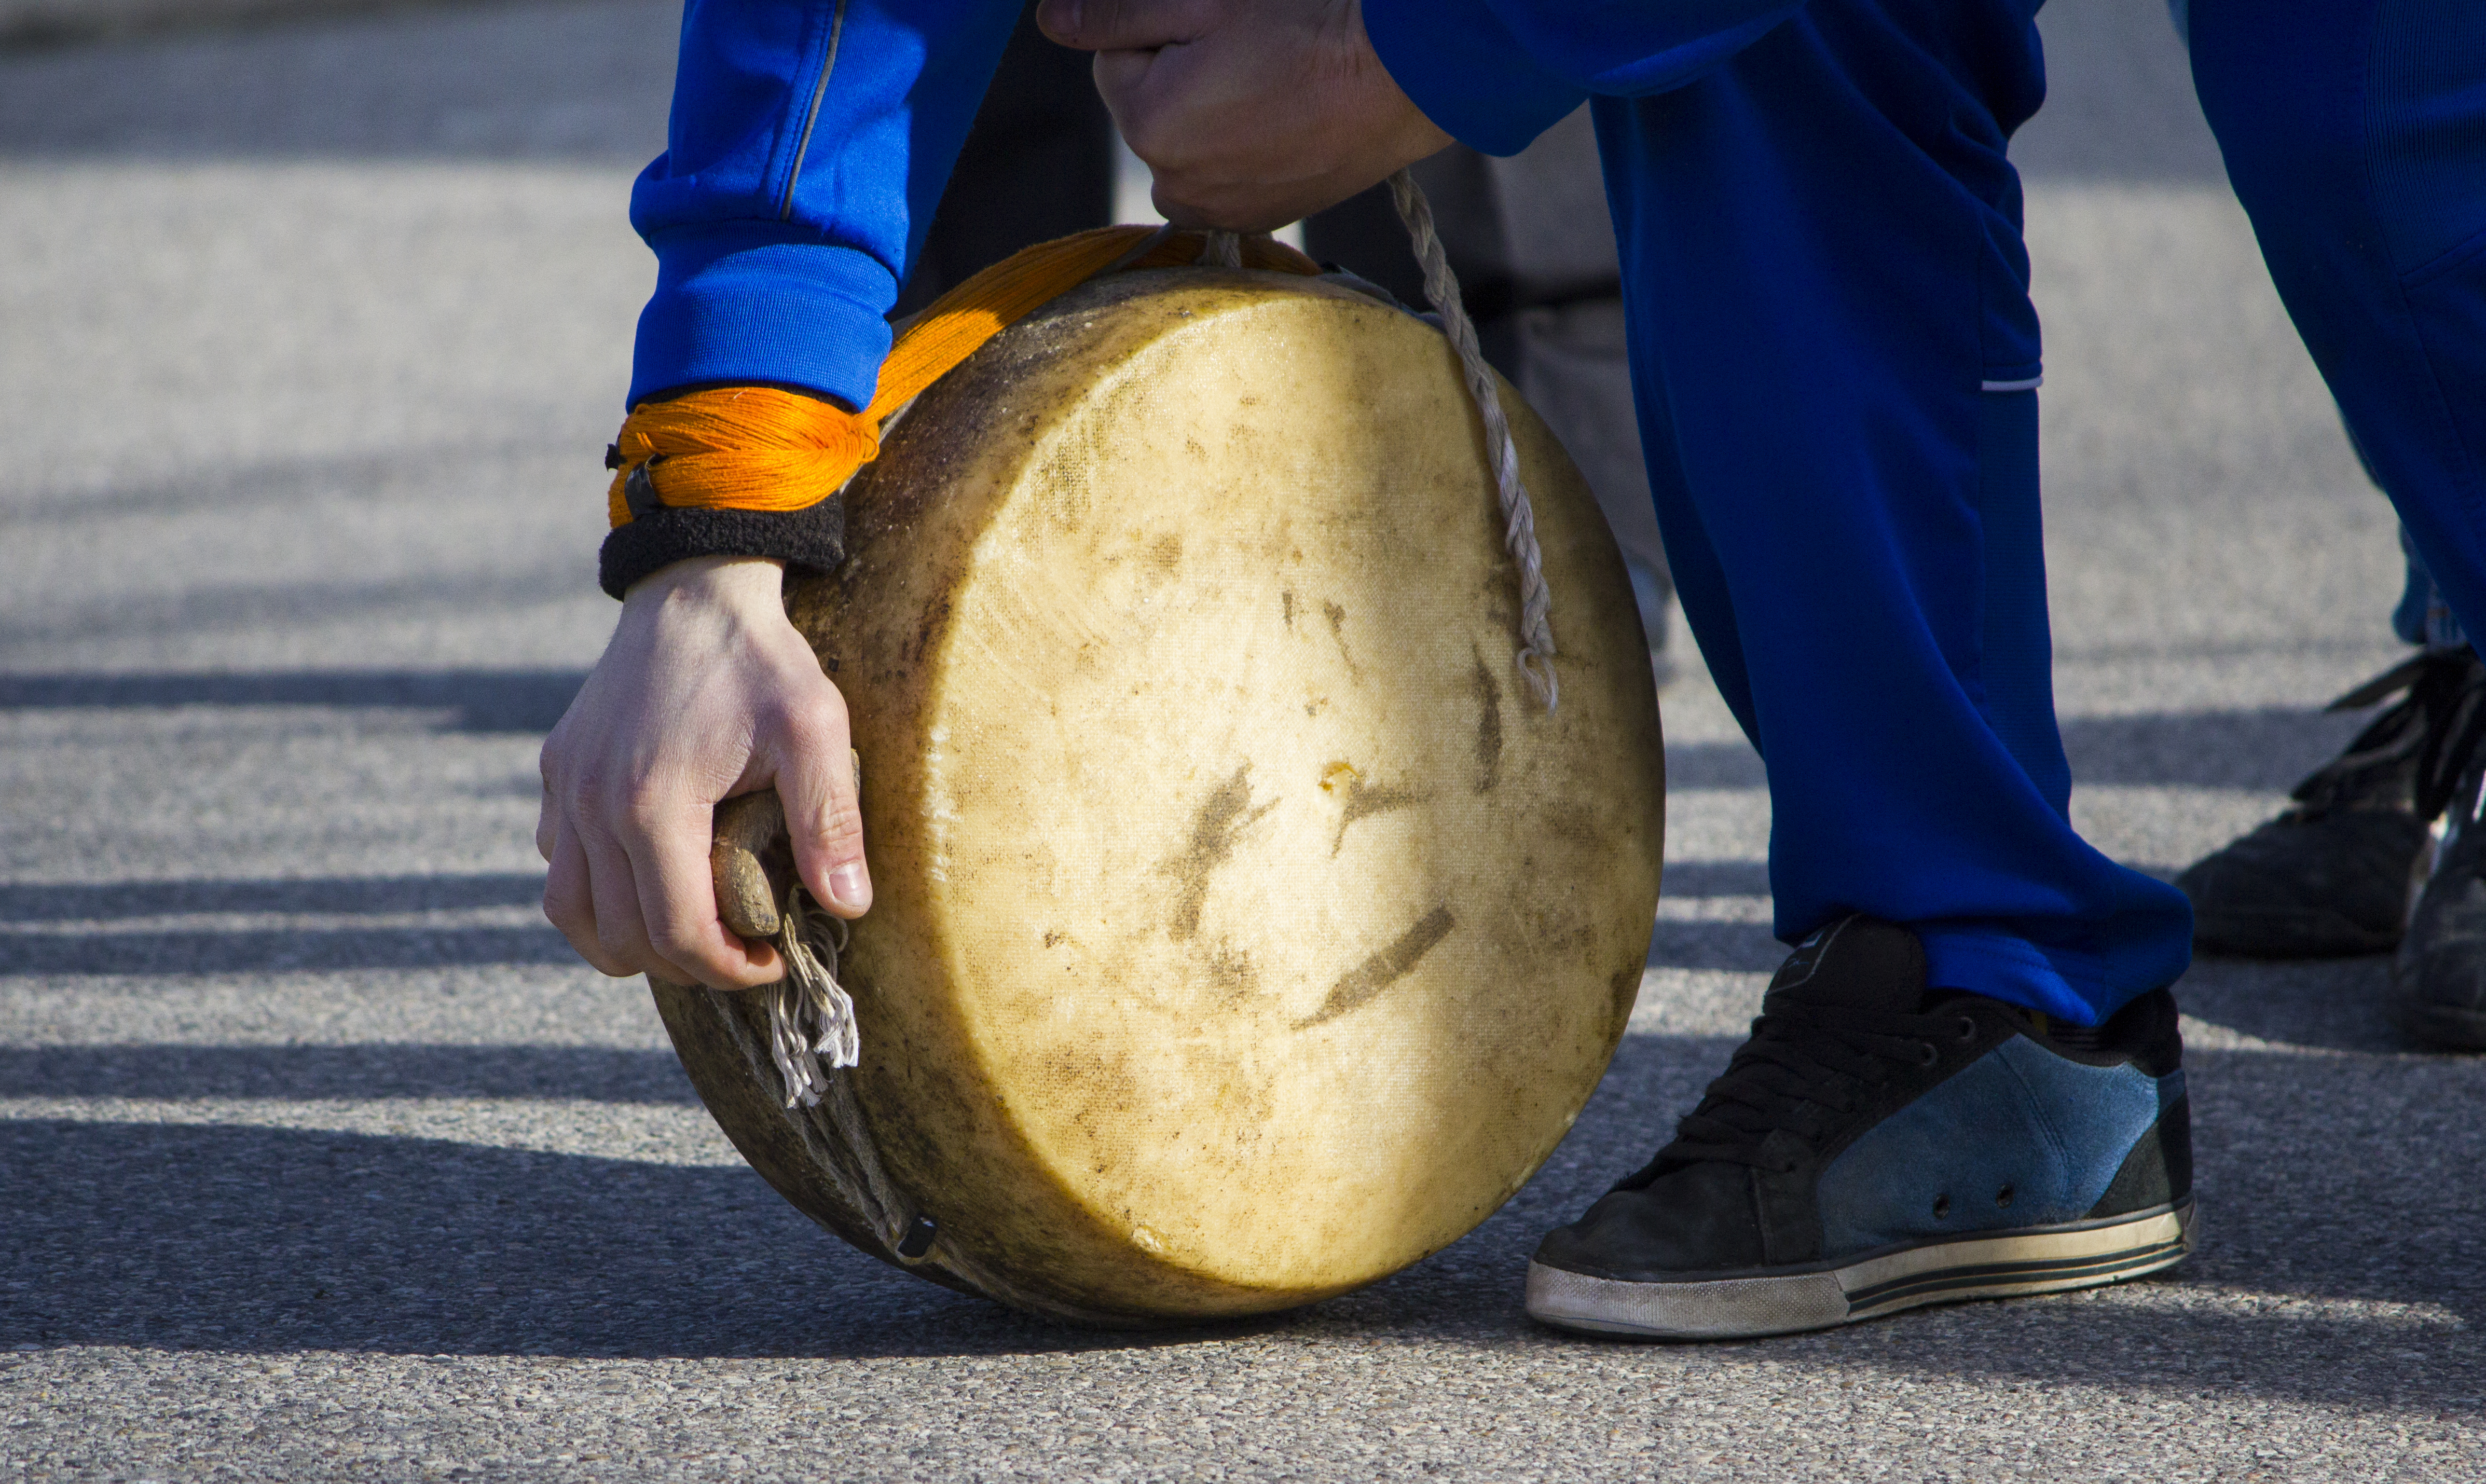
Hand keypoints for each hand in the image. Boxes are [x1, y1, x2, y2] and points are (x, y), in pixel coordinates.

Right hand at [537, 556, 869, 989]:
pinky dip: (595, 895)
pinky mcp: (554, 771)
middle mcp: (590, 804)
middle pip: (622, 938)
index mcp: (653, 804)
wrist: (695, 589)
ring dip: (627, 943)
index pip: (677, 935)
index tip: (772, 961)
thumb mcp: (816, 729)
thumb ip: (830, 821)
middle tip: (741, 952)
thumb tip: (848, 907)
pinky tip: (649, 881)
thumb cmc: (761, 661)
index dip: (728, 970)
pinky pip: (558, 865)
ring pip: (570, 913)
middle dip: (686, 965)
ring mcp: (562, 788)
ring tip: (691, 937)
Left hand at [1038, 0, 1451, 231]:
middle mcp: (1176, 185)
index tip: (1215, 26)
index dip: (1158, 32)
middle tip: (1251, 53)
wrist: (1400, 79)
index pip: (1113, 63)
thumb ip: (1114, 12)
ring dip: (1208, 115)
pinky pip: (1222, 179)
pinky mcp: (1261, 220)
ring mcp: (1221, 211)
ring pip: (1184, 146)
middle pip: (1148, 109)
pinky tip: (1281, 121)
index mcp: (1148, 124)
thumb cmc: (1305, 27)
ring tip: (1268, 86)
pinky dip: (1238, 150)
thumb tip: (1049, 21)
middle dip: (1179, 77)